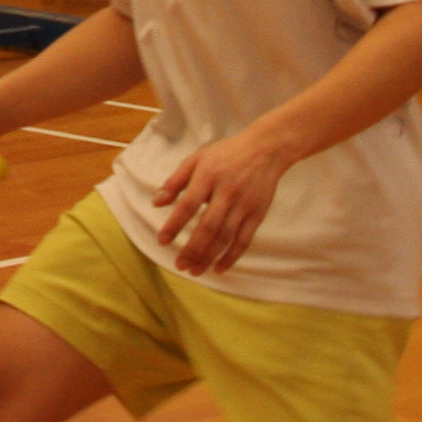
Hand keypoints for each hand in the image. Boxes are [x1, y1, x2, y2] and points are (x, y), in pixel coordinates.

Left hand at [153, 127, 294, 276]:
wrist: (265, 150)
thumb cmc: (225, 155)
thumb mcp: (196, 160)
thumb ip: (175, 181)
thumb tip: (156, 203)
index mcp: (208, 177)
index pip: (188, 204)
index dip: (174, 224)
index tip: (162, 241)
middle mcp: (227, 192)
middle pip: (208, 226)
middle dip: (192, 249)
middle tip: (179, 265)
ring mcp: (244, 205)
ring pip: (225, 237)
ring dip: (209, 257)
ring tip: (194, 270)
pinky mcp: (258, 214)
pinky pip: (244, 240)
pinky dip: (232, 256)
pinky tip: (219, 268)